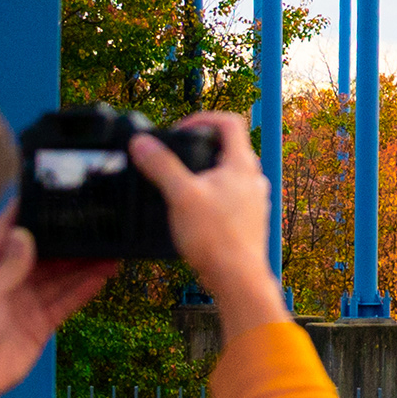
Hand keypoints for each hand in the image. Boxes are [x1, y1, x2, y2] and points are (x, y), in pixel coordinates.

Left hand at [0, 217, 119, 397]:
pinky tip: (105, 274)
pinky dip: (84, 289)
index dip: (27, 210)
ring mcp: (24, 302)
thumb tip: (26, 235)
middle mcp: (7, 279)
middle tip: (99, 218)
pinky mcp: (39, 326)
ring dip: (83, 262)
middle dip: (67, 237)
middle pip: (41, 251)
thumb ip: (2, 268)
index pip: (6, 230)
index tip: (51, 189)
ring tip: (112, 245)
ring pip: (59, 276)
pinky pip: (65, 302)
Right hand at [131, 111, 286, 328]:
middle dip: (201, 147)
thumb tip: (141, 142)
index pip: (230, 122)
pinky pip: (231, 196)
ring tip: (181, 185)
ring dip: (206, 172)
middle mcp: (254, 179)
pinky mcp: (250, 219)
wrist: (238, 278)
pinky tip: (194, 210)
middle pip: (229, 147)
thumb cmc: (216, 238)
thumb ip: (161, 166)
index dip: (203, 118)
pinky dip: (212, 194)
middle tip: (176, 157)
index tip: (180, 130)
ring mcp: (255, 199)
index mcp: (242, 165)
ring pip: (230, 173)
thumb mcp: (180, 195)